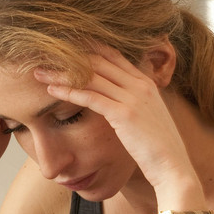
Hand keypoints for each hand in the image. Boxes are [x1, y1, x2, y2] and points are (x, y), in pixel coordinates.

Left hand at [36, 46, 197, 192]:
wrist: (173, 167)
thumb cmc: (158, 149)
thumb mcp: (149, 119)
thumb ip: (135, 104)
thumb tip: (117, 105)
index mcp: (146, 82)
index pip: (113, 55)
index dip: (88, 48)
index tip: (64, 46)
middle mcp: (140, 84)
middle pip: (98, 61)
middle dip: (69, 56)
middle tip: (45, 53)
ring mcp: (133, 97)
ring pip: (90, 76)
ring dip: (61, 72)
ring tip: (39, 71)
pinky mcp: (123, 114)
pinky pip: (90, 97)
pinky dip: (68, 91)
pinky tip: (51, 89)